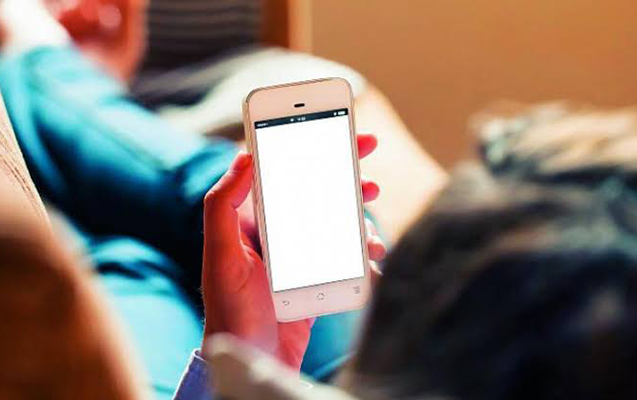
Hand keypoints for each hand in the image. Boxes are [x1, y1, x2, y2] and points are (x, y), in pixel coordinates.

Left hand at [201, 134, 385, 370]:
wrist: (250, 356)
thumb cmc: (228, 307)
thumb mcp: (219, 254)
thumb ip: (223, 205)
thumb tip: (243, 156)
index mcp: (252, 216)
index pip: (279, 167)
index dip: (304, 140)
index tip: (328, 122)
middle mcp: (277, 228)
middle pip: (314, 185)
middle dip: (341, 164)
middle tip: (366, 146)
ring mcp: (299, 250)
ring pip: (335, 215)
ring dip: (357, 208)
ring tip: (371, 213)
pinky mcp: (317, 272)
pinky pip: (344, 250)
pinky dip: (361, 247)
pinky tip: (371, 254)